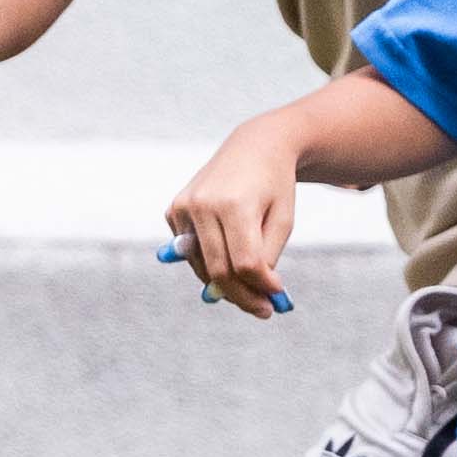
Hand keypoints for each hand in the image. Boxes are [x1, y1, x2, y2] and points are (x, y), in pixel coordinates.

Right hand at [165, 125, 307, 317]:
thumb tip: (250, 293)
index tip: (276, 300)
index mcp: (235, 203)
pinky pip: (191, 252)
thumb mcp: (282, 220)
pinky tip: (228, 249)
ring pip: (202, 265)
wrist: (255, 147)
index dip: (262, 287)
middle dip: (242, 296)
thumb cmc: (275, 186)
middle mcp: (203, 204)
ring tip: (251, 283)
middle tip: (262, 309)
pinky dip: (209, 262)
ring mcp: (183, 206)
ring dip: (225, 282)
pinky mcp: (173, 210)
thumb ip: (267, 257)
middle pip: (219, 269)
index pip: (246, 262)